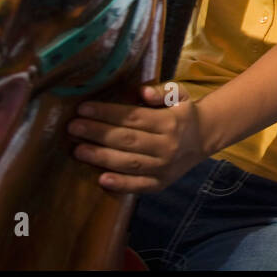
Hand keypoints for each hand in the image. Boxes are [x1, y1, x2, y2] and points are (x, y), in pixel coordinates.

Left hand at [68, 83, 207, 193]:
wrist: (204, 139)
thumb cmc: (184, 114)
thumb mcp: (180, 96)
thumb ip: (163, 91)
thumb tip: (142, 92)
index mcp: (170, 122)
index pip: (133, 117)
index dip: (107, 113)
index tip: (83, 108)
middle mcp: (167, 146)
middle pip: (127, 140)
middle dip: (97, 133)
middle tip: (73, 127)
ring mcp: (164, 167)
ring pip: (129, 162)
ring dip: (101, 157)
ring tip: (77, 150)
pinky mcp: (161, 183)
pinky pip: (139, 185)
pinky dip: (120, 183)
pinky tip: (101, 179)